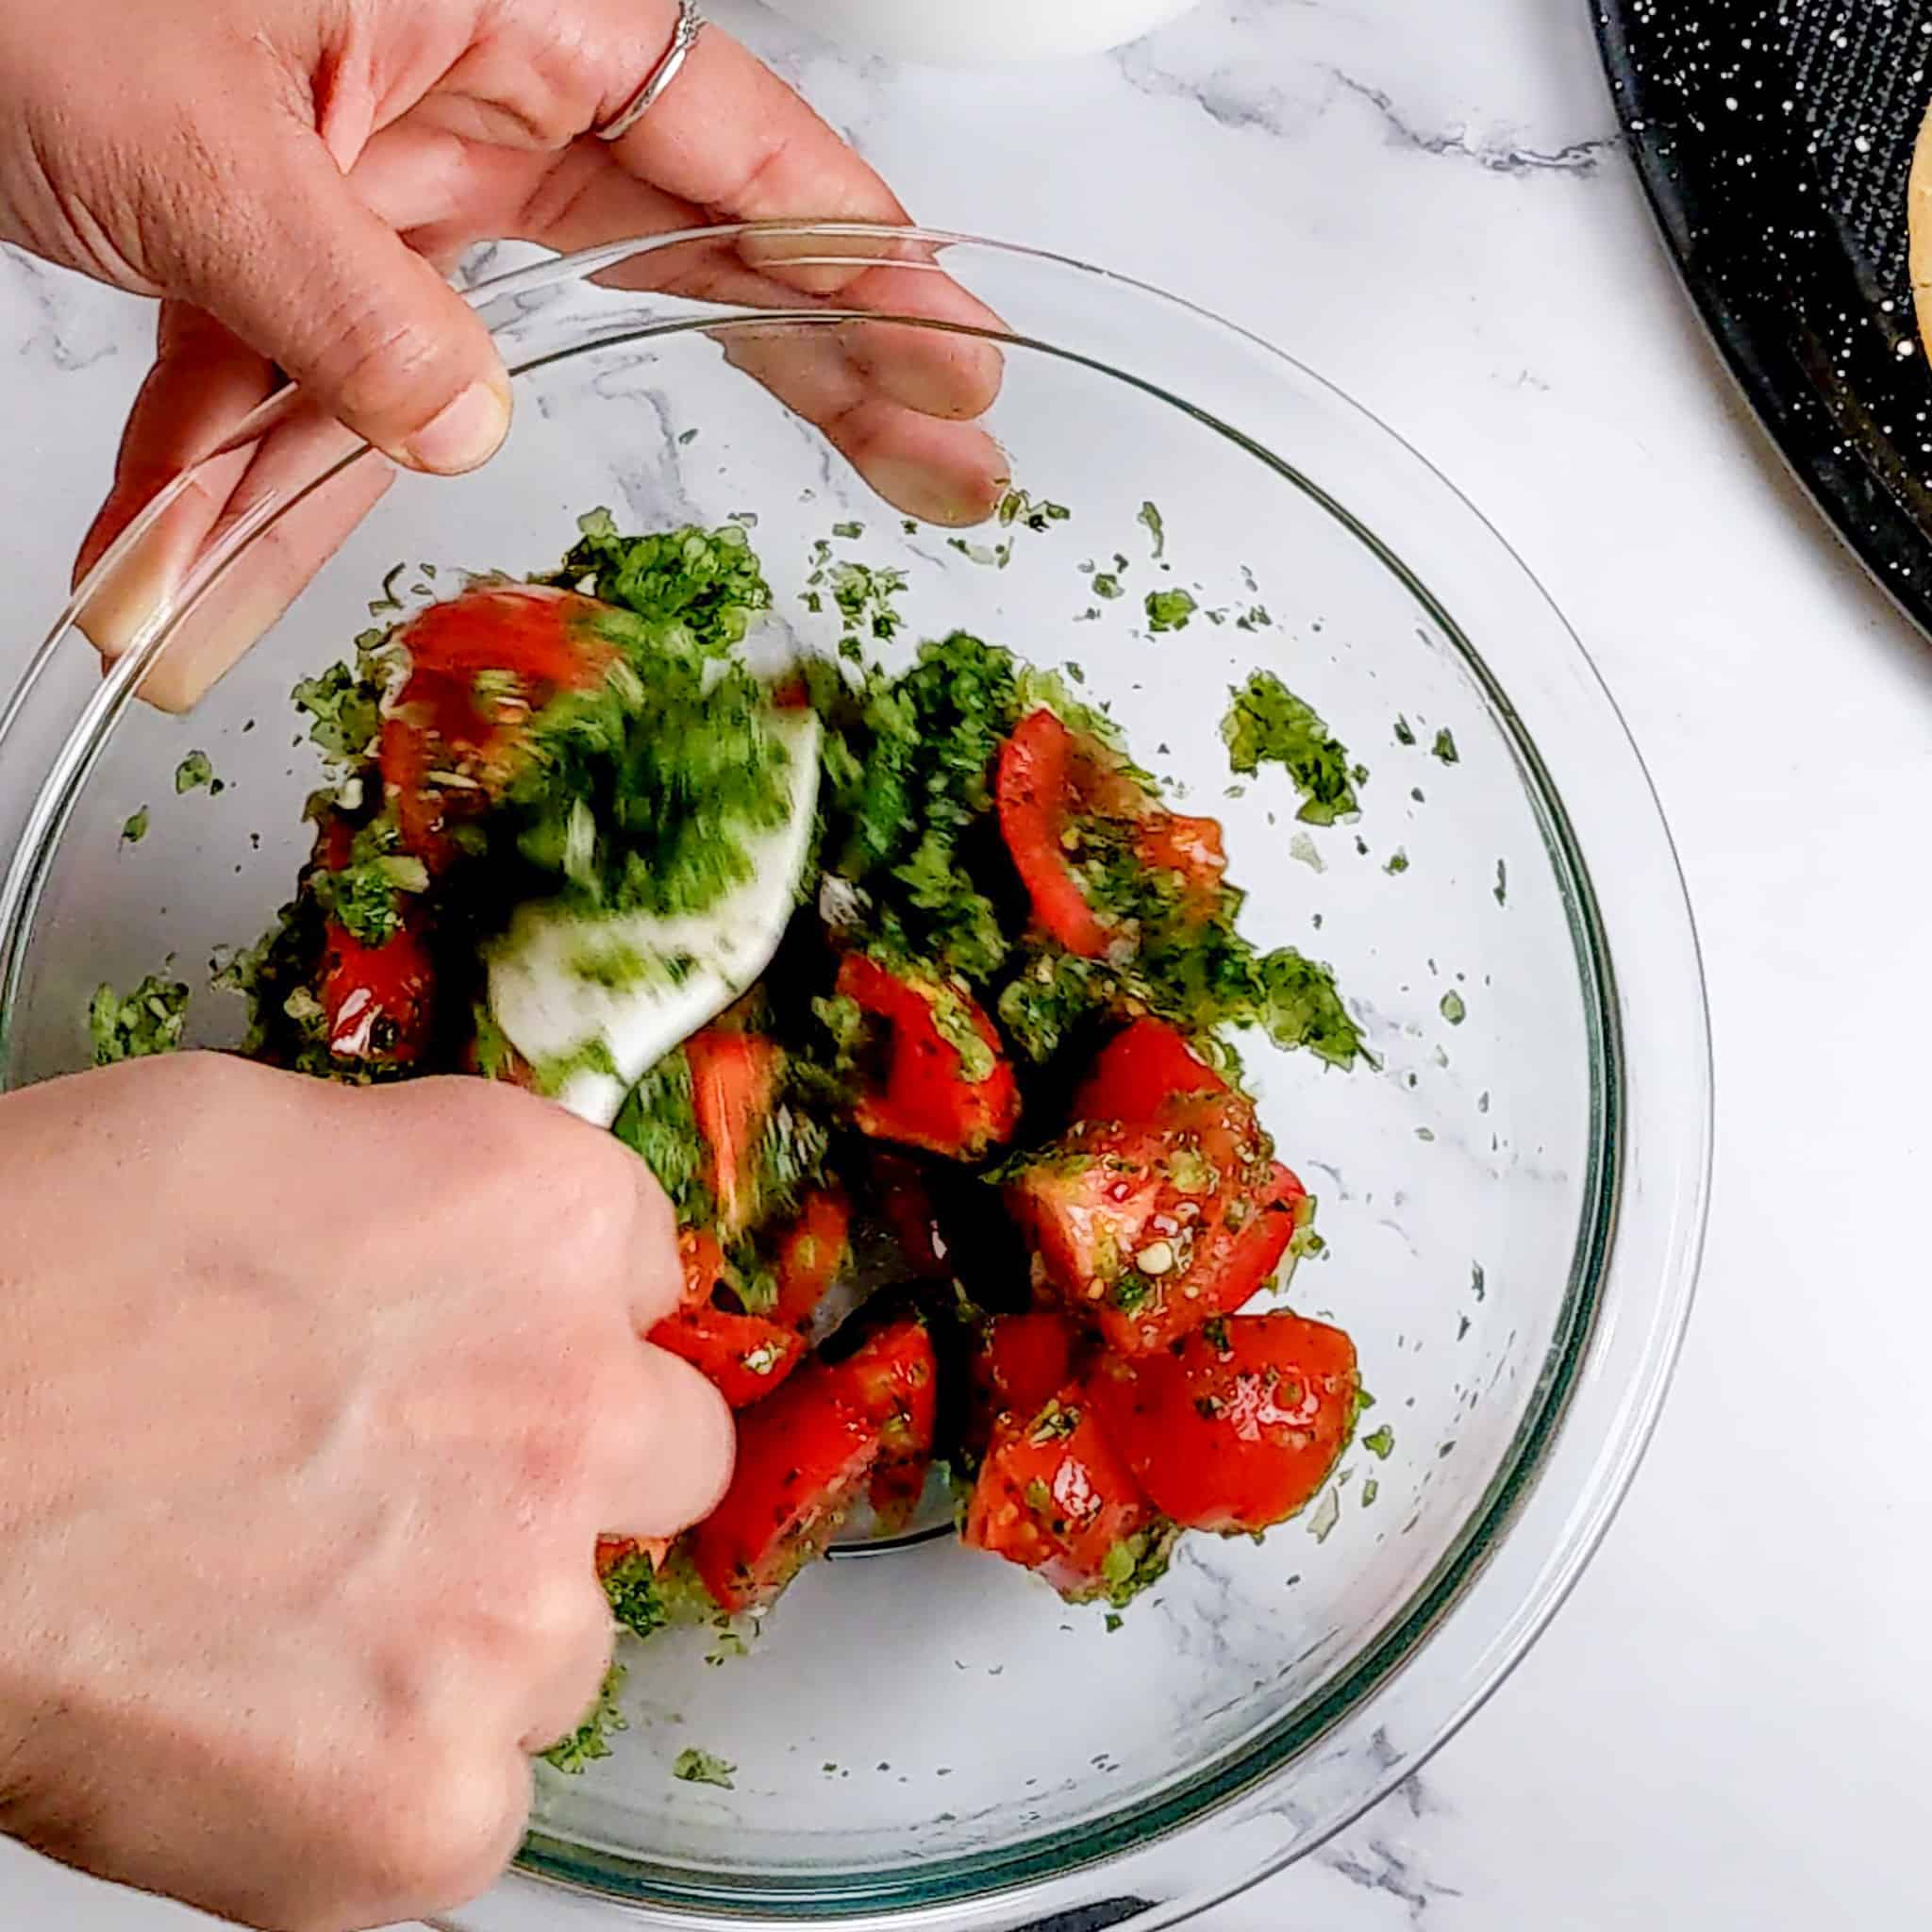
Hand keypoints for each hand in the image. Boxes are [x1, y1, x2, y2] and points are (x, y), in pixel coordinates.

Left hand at [0, 0, 1006, 701]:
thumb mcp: (201, 134)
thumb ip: (355, 303)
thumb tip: (475, 434)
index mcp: (493, 16)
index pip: (733, 149)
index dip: (861, 263)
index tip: (956, 365)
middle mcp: (449, 98)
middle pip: (664, 257)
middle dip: (786, 379)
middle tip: (929, 471)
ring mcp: (358, 177)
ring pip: (419, 369)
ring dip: (322, 509)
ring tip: (244, 630)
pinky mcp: (258, 239)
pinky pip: (265, 385)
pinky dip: (203, 478)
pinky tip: (150, 581)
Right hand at [0, 1053, 729, 1930]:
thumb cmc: (18, 1283)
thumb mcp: (255, 1139)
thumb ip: (424, 1196)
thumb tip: (457, 1252)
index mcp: (545, 1217)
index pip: (644, 1282)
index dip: (555, 1324)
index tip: (486, 1355)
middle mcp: (576, 1408)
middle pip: (661, 1457)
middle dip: (564, 1476)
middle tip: (417, 1496)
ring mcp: (517, 1616)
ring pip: (568, 1644)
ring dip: (468, 1638)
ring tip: (288, 1616)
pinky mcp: (426, 1804)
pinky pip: (475, 1808)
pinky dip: (385, 1788)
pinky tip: (264, 1728)